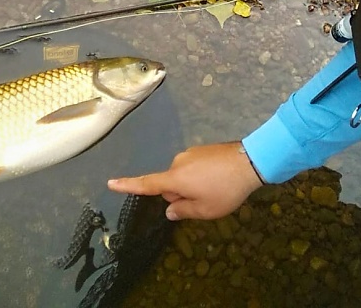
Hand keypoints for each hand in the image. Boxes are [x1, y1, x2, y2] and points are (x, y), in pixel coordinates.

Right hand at [108, 142, 263, 220]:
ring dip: (192, 185)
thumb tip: (169, 210)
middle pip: (170, 184)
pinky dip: (201, 176)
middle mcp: (178, 163)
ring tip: (216, 189)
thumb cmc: (225, 190)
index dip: (128, 185)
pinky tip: (219, 178)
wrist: (249, 161)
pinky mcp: (202, 149)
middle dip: (181, 194)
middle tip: (204, 200)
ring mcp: (190, 154)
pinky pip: (193, 167)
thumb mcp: (206, 210)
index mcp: (175, 178)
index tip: (111, 182)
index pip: (146, 184)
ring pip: (182, 176)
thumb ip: (184, 211)